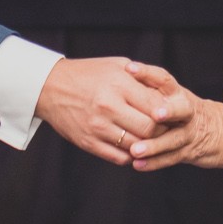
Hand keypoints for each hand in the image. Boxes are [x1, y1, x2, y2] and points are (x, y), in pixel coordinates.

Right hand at [33, 57, 182, 166]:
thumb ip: (142, 78)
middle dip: (162, 131)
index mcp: (119, 85)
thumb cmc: (88, 74)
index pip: (157, 106)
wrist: (50, 87)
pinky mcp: (88, 142)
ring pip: (136, 146)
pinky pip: (119, 157)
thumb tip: (167, 95)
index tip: (171, 114)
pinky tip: (133, 147)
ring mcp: (97, 127)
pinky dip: (131, 156)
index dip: (169, 113)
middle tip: (164, 129)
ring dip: (147, 145)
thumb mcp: (117, 65)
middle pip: (150, 129)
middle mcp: (109, 106)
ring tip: (150, 139)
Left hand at [124, 63, 222, 170]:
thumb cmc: (181, 109)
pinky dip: (154, 162)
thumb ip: (150, 86)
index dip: (147, 73)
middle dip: (169, 111)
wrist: (219, 131)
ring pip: (173, 139)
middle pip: (181, 109)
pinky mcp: (187, 152)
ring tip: (135, 150)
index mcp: (178, 93)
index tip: (130, 69)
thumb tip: (119, 70)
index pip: (163, 79)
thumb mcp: (171, 94)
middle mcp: (186, 111)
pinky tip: (138, 165)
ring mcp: (189, 132)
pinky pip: (170, 158)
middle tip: (155, 115)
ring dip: (154, 145)